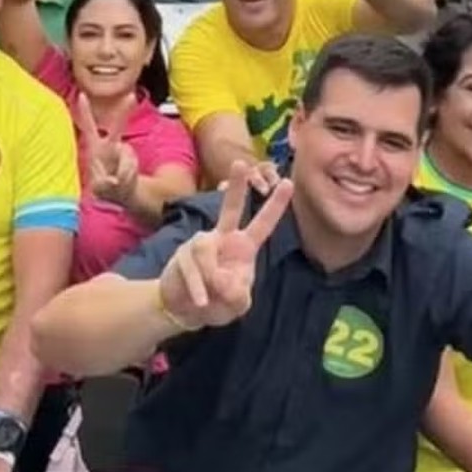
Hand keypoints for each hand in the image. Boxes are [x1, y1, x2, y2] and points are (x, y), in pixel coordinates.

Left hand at [76, 92, 138, 204]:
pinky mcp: (131, 158)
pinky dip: (126, 179)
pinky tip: (123, 182)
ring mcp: (123, 150)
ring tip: (115, 182)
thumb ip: (102, 185)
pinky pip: (129, 169)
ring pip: (125, 160)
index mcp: (95, 147)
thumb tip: (112, 181)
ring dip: (121, 175)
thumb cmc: (105, 185)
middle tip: (131, 96)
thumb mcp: (99, 189)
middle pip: (117, 128)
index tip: (81, 95)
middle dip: (123, 113)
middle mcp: (110, 145)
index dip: (85, 111)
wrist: (123, 192)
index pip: (88, 126)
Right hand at [159, 160, 293, 328]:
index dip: (276, 205)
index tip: (289, 183)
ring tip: (208, 300)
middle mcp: (222, 237)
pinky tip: (201, 301)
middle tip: (241, 162)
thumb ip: (237, 294)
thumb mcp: (236, 303)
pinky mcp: (183, 253)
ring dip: (209, 278)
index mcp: (243, 247)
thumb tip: (222, 278)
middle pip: (230, 208)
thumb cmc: (217, 302)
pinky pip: (192, 267)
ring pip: (205, 249)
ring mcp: (201, 243)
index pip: (263, 223)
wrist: (184, 309)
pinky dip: (198, 288)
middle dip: (236, 186)